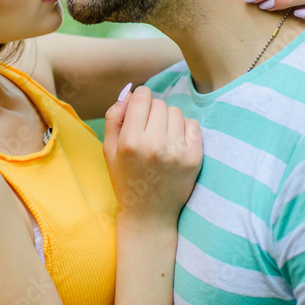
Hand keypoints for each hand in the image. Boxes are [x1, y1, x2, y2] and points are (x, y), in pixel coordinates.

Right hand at [102, 85, 202, 222]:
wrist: (149, 214)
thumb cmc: (126, 178)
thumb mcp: (109, 149)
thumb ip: (115, 116)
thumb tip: (130, 91)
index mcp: (131, 141)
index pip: (142, 96)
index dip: (139, 100)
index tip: (138, 111)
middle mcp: (155, 145)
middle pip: (159, 103)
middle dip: (153, 112)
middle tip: (148, 131)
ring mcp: (177, 152)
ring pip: (176, 112)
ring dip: (168, 120)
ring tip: (161, 139)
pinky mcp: (194, 158)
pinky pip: (193, 125)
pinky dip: (184, 130)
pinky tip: (174, 145)